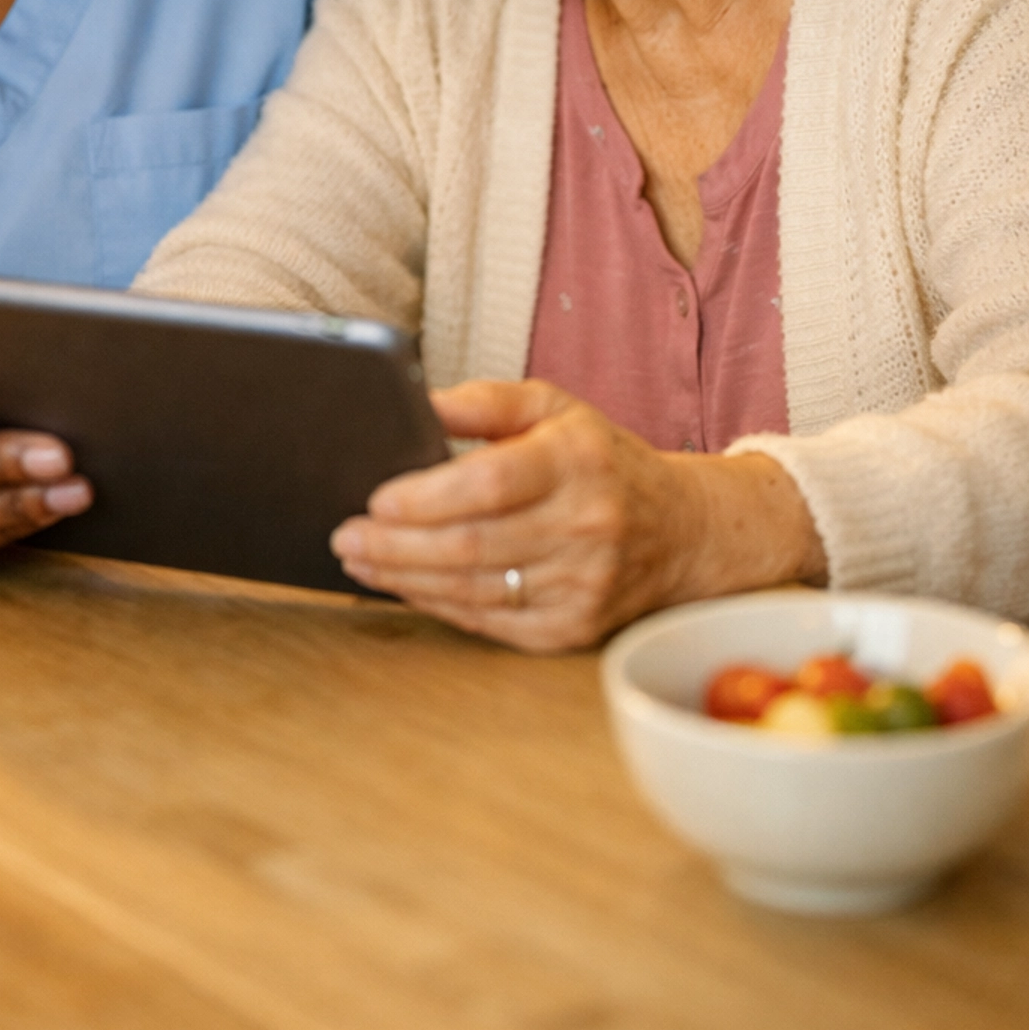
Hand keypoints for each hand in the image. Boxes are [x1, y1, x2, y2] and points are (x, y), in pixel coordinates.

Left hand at [330, 378, 823, 651]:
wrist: (683, 532)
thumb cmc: (601, 460)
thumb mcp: (553, 406)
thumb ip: (483, 401)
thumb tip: (413, 404)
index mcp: (576, 461)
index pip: (489, 483)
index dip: (425, 496)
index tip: (375, 498)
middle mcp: (584, 526)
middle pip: (470, 545)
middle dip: (394, 545)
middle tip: (345, 536)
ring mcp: (581, 585)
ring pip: (473, 589)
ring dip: (404, 578)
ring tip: (359, 560)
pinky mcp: (573, 628)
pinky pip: (489, 621)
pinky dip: (438, 604)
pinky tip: (405, 585)